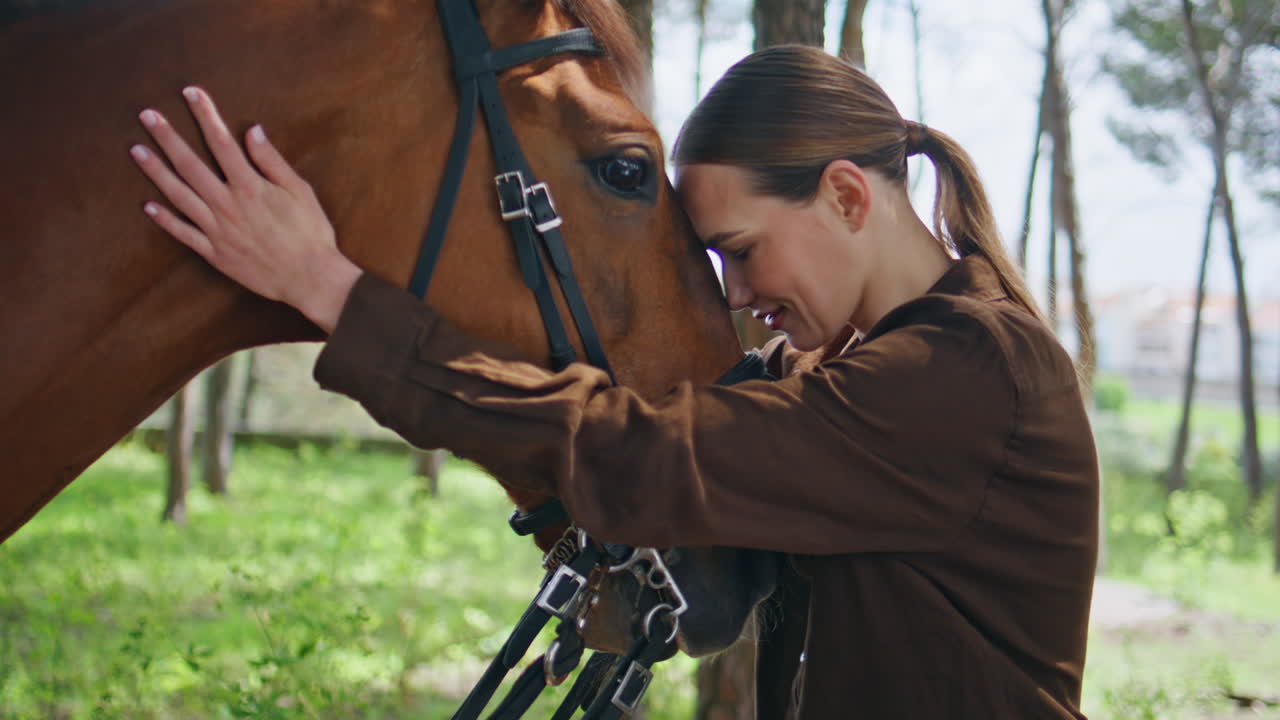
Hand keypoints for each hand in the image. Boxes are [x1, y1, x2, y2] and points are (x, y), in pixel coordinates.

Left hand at [130, 86, 360, 331]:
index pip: (221, 142)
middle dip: (167, 137)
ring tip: (136, 150)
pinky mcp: (215, 253)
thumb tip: (252, 131)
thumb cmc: (311, 233)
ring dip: (156, 172)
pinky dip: (165, 220)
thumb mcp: (300, 191)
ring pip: (179, 195)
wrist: (309, 278)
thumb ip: (272, 161)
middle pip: (190, 165)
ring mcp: (217, 230)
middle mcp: (227, 205)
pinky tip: (148, 206)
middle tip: (147, 116)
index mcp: (249, 187)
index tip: (191, 94)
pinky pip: (183, 234)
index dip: (205, 115)